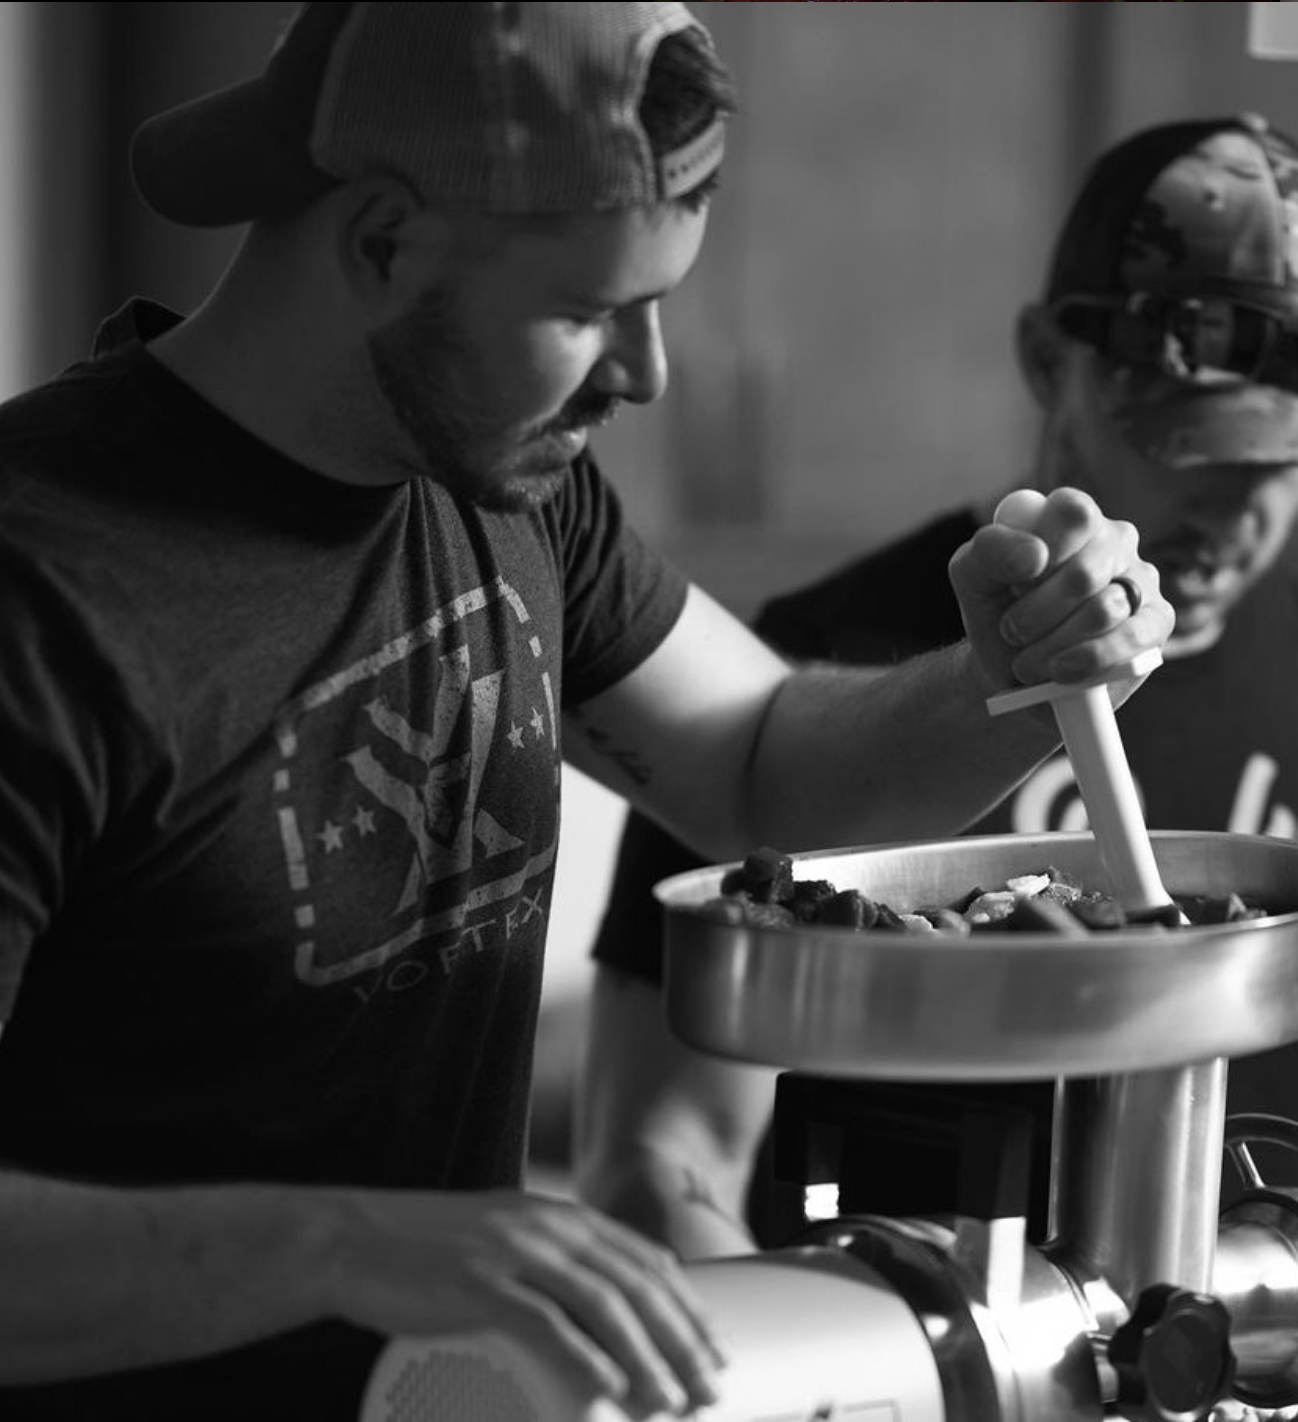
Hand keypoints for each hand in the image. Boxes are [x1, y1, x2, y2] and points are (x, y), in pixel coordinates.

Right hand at [326, 1187, 726, 1416]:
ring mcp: (513, 1251)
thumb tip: (595, 1323)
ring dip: (648, 1355)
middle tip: (709, 1386)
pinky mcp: (478, 1283)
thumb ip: (547, 1265)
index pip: (644, 1258)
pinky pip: (544, 1321)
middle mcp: (546, 1227)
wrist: (353, 1239)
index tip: (713, 1346)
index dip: (687, 1304)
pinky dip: (584, 1355)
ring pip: (603, 1303)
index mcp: (558, 1218)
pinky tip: (610, 1386)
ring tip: (673, 1398)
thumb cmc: (428, 1254)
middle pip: (636, 1283)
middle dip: (682, 1338)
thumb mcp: (502, 1240)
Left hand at [948, 487, 1173, 703]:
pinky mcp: (1157, 623)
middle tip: (1011, 631)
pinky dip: (1087, 659)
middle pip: (1085, 572)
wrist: (1012, 669)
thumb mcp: (973, 576)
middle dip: (1036, 613)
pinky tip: (1060, 671)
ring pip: (1104, 610)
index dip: (1044, 552)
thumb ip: (989, 551)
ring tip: (1027, 661)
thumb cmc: (996, 612)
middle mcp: (1113, 541)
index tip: (1015, 584)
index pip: (1073, 513)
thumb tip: (1035, 555)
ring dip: (1053, 644)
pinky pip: (1131, 639)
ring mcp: (1140, 580)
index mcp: (1071, 519)